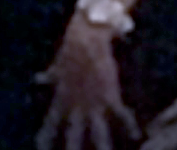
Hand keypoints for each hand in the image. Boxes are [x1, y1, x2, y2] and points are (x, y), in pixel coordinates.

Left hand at [37, 19, 134, 149]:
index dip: (45, 139)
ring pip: (98, 133)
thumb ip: (50, 77)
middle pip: (73, 136)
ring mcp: (93, 103)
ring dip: (102, 147)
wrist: (86, 37)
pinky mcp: (110, 96)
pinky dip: (129, 127)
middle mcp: (76, 106)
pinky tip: (137, 137)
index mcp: (61, 99)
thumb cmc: (71, 50)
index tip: (41, 149)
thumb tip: (39, 77)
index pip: (50, 125)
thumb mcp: (57, 67)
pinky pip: (121, 116)